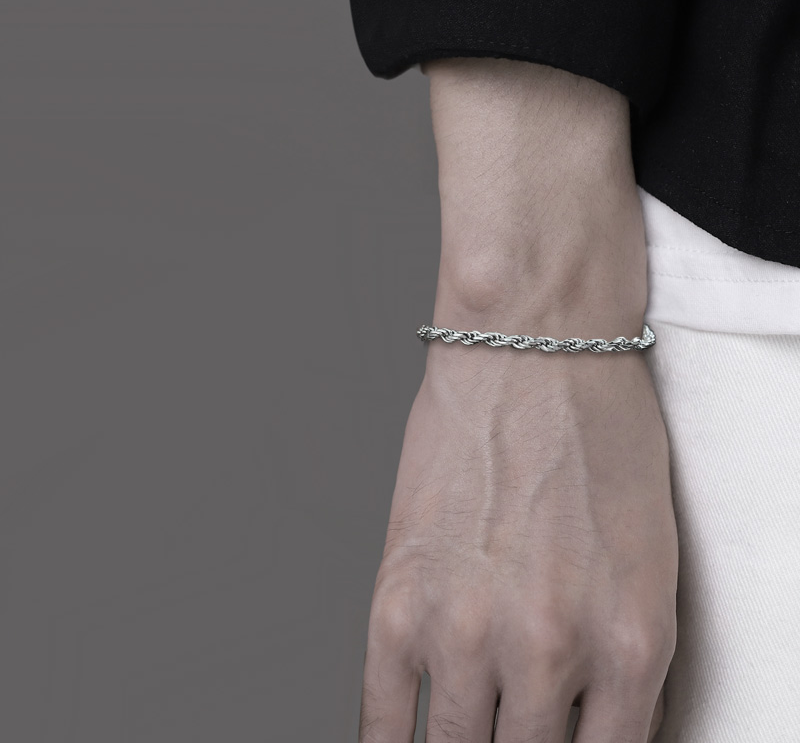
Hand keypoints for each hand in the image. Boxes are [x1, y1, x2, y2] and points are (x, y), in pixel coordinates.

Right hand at [359, 343, 677, 741]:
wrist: (532, 349)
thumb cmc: (597, 434)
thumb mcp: (650, 562)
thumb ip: (622, 664)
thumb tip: (584, 726)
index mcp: (630, 646)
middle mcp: (549, 652)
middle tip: (509, 729)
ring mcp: (465, 631)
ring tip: (465, 734)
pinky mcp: (398, 603)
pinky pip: (382, 721)